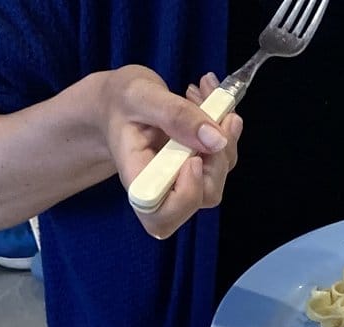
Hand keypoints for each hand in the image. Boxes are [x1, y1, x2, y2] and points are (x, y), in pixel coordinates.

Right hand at [101, 67, 243, 240]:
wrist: (118, 102)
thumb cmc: (120, 102)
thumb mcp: (140, 96)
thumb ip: (176, 115)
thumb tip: (216, 140)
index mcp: (138, 180)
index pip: (163, 216)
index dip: (187, 196)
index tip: (193, 158)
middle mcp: (163, 189)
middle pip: (203, 197)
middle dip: (217, 155)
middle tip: (212, 109)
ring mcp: (183, 182)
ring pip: (219, 177)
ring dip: (224, 134)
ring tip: (205, 93)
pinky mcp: (199, 169)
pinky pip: (224, 158)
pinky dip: (224, 128)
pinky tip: (208, 98)